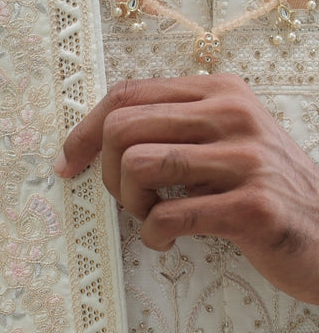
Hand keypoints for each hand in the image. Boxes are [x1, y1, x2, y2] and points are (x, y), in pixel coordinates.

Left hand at [55, 73, 318, 302]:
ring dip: (130, 202)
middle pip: (123, 125)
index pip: (127, 93)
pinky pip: (169, 214)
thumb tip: (91, 136)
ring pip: (138, 164)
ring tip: (150, 217)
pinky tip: (167, 241)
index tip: (69, 162)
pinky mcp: (253, 207)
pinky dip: (154, 235)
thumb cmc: (263, 189)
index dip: (86, 130)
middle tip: (125, 199)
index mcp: (220, 91)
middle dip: (106, 170)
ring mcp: (247, 159)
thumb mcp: (223, 140)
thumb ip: (171, 127)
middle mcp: (234, 114)